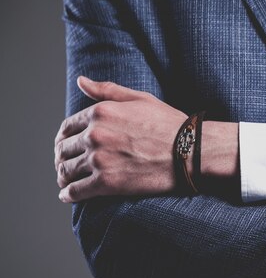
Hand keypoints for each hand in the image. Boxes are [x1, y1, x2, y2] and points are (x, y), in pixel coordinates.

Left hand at [54, 76, 187, 201]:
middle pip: (64, 149)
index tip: (66, 146)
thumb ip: (107, 91)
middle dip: (62, 158)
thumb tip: (80, 81)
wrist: (191, 151)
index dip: (64, 138)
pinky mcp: (107, 182)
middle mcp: (95, 134)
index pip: (68, 127)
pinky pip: (77, 191)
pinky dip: (69, 194)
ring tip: (66, 182)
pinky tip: (68, 195)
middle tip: (65, 166)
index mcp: (100, 112)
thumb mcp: (140, 99)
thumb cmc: (171, 124)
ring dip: (63, 177)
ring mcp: (99, 159)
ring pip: (67, 171)